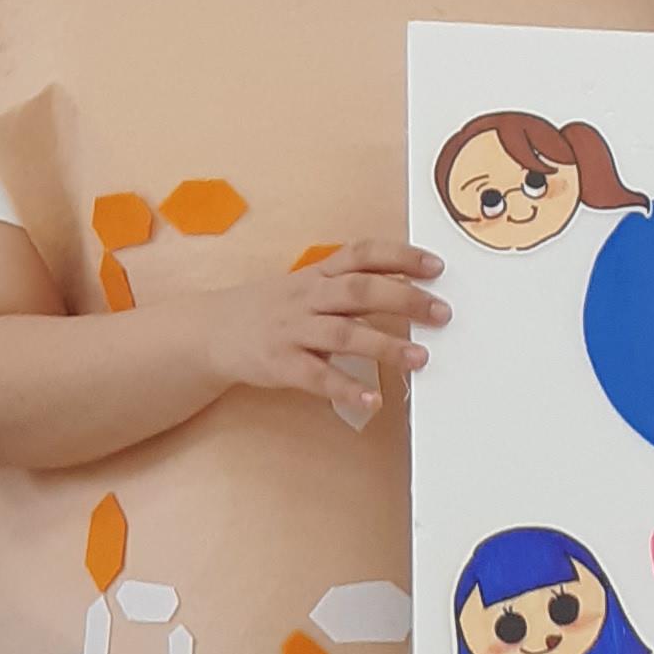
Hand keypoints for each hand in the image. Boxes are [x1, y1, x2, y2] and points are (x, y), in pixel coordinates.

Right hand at [208, 236, 447, 415]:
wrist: (212, 331)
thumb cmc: (271, 309)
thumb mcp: (306, 286)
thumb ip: (347, 287)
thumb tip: (406, 290)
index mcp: (317, 275)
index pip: (362, 254)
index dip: (400, 256)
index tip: (435, 265)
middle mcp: (307, 297)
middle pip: (360, 291)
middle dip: (404, 299)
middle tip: (441, 312)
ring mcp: (293, 330)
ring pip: (343, 333)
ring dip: (385, 345)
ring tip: (419, 358)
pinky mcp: (280, 364)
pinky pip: (317, 376)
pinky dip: (346, 389)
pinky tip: (372, 399)